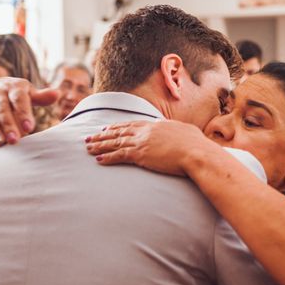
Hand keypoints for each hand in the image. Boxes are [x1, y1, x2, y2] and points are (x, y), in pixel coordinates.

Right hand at [0, 77, 58, 158]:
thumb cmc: (19, 95)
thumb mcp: (30, 94)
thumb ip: (42, 97)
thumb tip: (57, 93)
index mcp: (13, 87)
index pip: (19, 99)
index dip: (23, 113)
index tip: (29, 128)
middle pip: (2, 108)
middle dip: (8, 124)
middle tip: (15, 140)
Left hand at [85, 120, 212, 176]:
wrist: (196, 152)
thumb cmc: (196, 145)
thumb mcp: (186, 133)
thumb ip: (177, 132)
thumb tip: (180, 133)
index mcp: (156, 125)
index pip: (132, 124)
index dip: (117, 126)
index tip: (106, 128)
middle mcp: (146, 131)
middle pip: (119, 132)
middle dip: (102, 135)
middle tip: (89, 136)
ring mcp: (142, 142)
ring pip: (115, 142)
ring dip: (100, 145)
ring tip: (87, 147)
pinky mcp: (140, 155)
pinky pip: (119, 156)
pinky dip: (107, 157)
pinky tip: (98, 159)